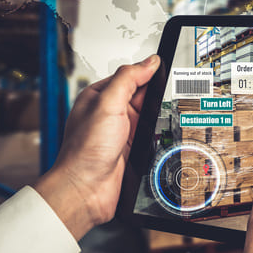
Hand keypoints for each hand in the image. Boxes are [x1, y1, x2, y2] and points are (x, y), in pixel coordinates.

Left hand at [35, 55, 160, 239]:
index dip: (147, 73)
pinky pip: (151, 134)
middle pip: (142, 95)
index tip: (164, 68)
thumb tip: (149, 62)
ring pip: (149, 115)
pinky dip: (158, 134)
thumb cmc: (85, 151)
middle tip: (167, 95)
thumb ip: (128, 80)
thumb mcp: (108, 105)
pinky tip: (160, 133)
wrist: (86, 190)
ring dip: (157, 116)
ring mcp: (121, 131)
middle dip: (155, 96)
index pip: (129, 76)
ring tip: (166, 115)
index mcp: (99, 96)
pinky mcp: (131, 148)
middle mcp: (110, 113)